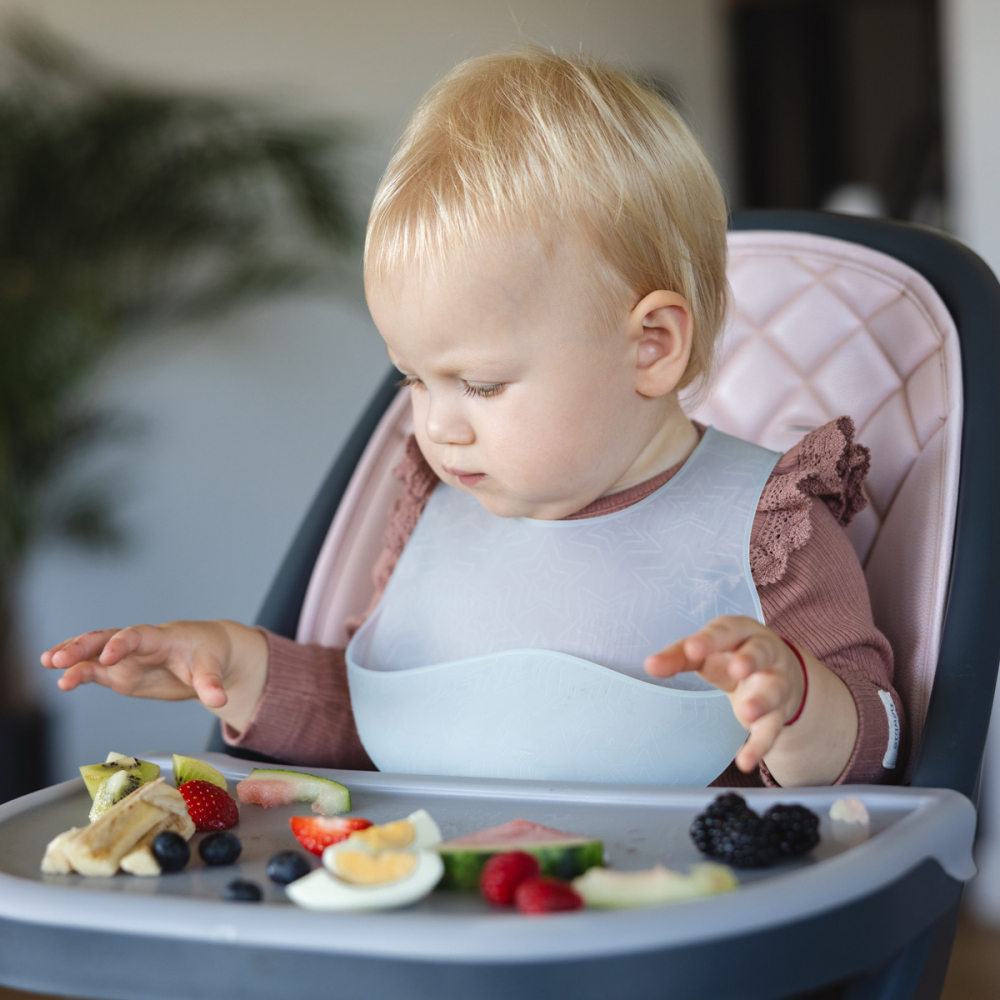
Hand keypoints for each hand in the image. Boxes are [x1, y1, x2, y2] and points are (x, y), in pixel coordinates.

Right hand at [41, 620, 268, 731]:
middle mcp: (138, 644)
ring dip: (71, 654)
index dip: (122, 644)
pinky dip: (76, 672)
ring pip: (93, 651)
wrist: (206, 651)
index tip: (108, 656)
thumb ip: (211, 683)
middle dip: (83, 646)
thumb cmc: (209, 653)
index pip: (138, 636)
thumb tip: (218, 700)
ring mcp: (126, 658)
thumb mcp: (213, 667)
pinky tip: (60, 679)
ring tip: (48, 662)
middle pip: (106, 637)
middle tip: (60, 658)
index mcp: (161, 638)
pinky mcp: (119, 672)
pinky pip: (94, 669)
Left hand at [644, 616, 806, 773]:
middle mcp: (764, 653)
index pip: (725, 631)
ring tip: (747, 714)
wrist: (777, 671)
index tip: (692, 650)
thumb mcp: (705, 652)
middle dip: (749, 660)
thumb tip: (650, 665)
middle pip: (759, 653)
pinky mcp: (779, 712)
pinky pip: (772, 729)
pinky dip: (759, 746)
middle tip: (736, 669)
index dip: (709, 640)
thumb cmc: (729, 653)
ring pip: (773, 690)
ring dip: (761, 702)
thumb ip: (678, 656)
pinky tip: (745, 761)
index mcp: (740, 631)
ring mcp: (776, 682)